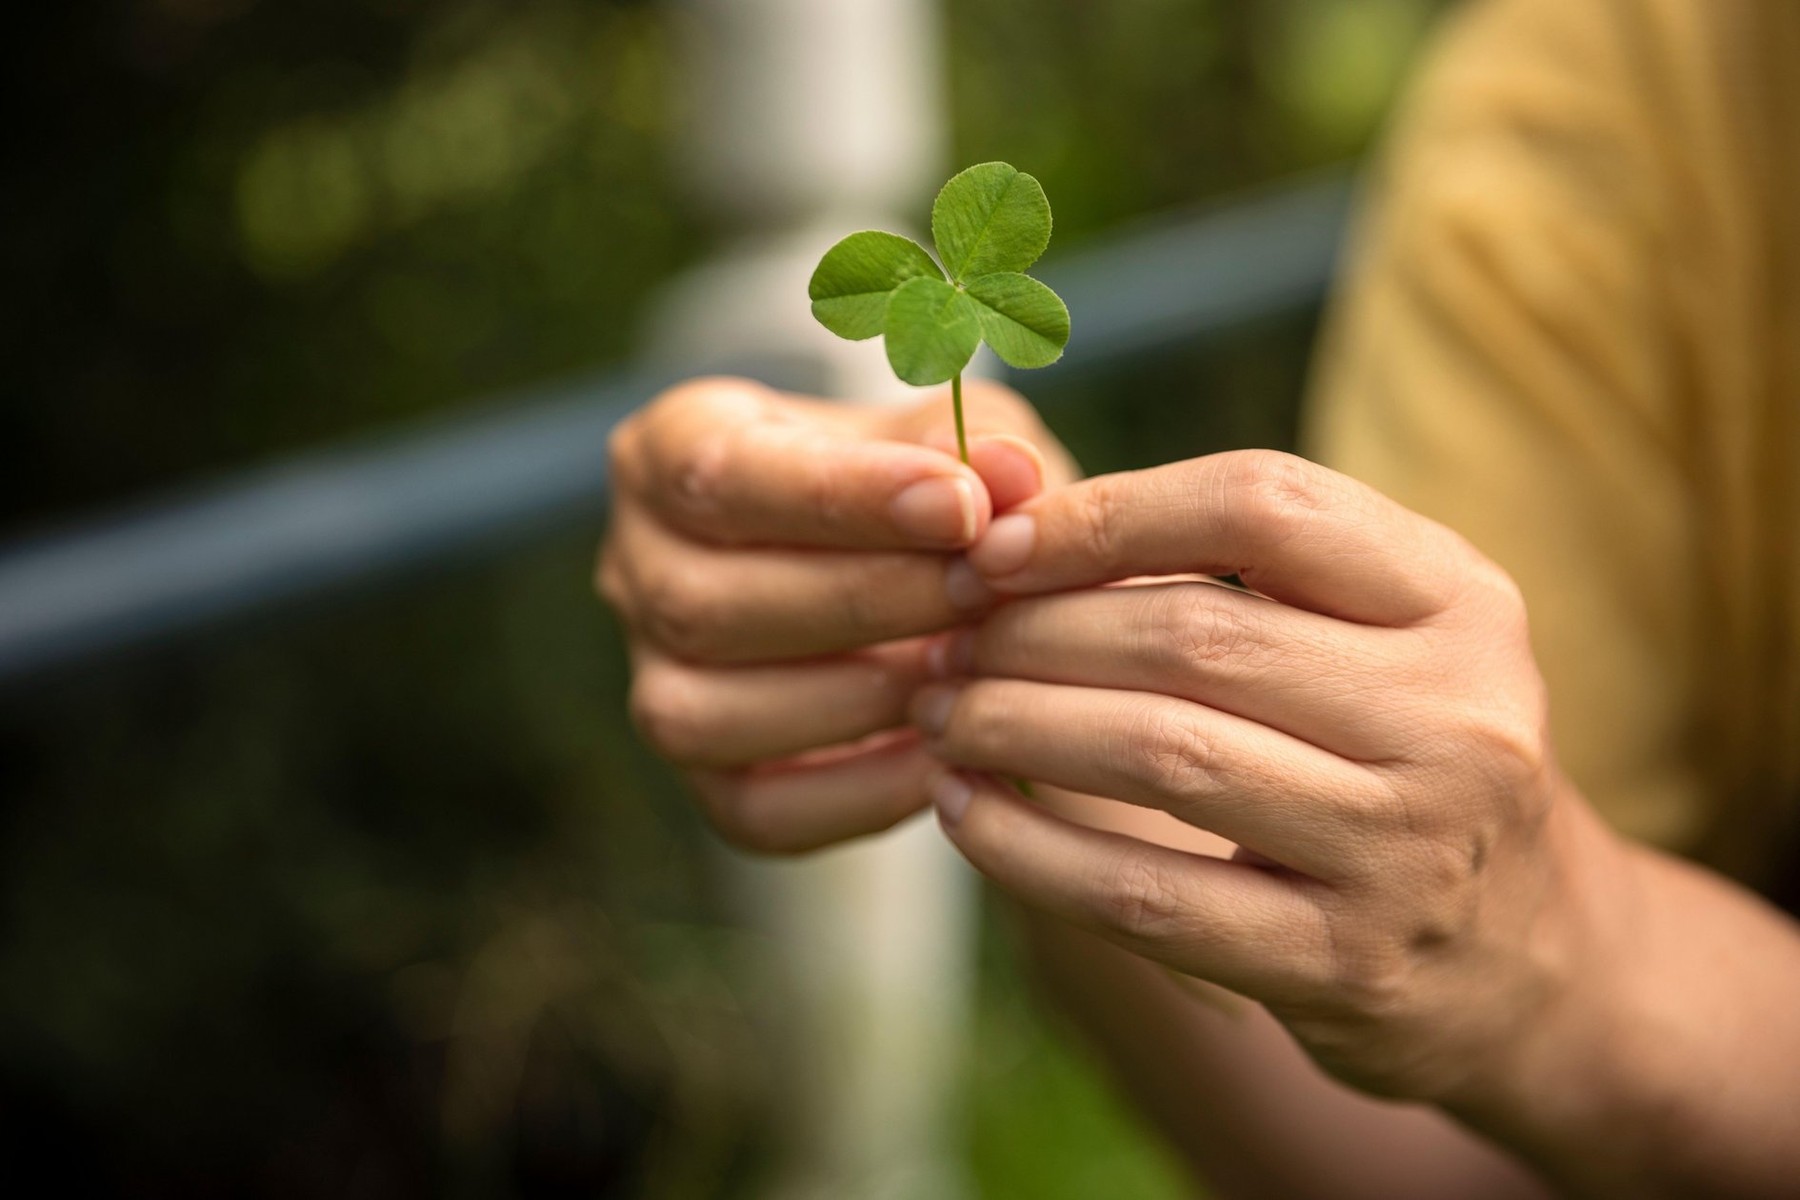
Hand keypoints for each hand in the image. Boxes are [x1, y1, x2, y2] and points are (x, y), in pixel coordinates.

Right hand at [597, 375, 1075, 853]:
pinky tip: (947, 750)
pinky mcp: (704, 780)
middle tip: (984, 588)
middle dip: (864, 600)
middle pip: (701, 603)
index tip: (961, 505)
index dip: (840, 495)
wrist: (921, 573)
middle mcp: (633, 570)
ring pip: (703, 714)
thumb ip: (970, 448)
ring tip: (969, 666)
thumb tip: (1008, 474)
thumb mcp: (945, 440)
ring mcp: (654, 682)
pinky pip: (755, 812)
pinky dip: (860, 792)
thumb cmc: (920, 483)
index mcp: (665, 453)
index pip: (720, 474)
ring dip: (856, 698)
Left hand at [912, 449, 1625, 1109]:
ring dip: (1014, 726)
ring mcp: (1405, 847)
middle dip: (1034, 630)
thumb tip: (1014, 522)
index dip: (1106, 513)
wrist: (1522, 955)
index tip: (996, 547)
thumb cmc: (1402, 755)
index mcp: (1460, 599)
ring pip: (1160, 754)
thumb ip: (1235, 568)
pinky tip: (965, 814)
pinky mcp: (1342, 963)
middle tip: (946, 640)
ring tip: (943, 713)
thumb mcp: (1378, 635)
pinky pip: (1145, 896)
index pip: (1262, 504)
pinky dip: (1029, 852)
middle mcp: (1454, 714)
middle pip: (1192, 635)